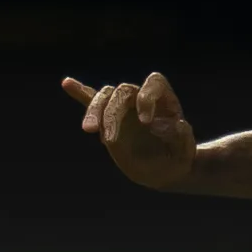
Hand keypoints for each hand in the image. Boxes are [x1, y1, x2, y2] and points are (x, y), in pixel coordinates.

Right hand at [61, 71, 196, 189]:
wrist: (167, 167)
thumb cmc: (177, 157)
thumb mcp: (186, 151)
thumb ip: (181, 138)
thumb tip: (166, 125)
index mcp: (163, 99)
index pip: (153, 84)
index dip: (147, 99)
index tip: (146, 122)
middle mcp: (140, 98)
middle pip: (122, 92)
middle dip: (112, 114)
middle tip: (109, 141)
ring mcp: (123, 107)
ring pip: (104, 97)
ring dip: (93, 111)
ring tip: (88, 130)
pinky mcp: (108, 120)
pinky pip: (91, 101)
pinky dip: (80, 93)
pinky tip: (66, 83)